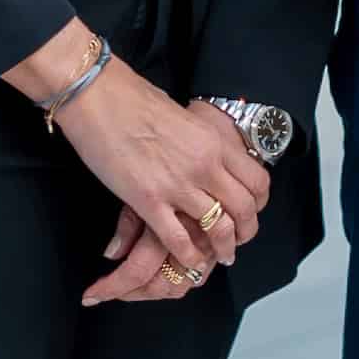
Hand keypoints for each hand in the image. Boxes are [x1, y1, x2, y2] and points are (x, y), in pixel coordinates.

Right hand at [53, 62, 269, 291]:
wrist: (99, 97)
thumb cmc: (136, 101)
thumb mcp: (185, 119)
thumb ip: (202, 143)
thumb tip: (208, 157)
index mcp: (216, 142)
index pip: (257, 181)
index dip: (259, 203)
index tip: (252, 213)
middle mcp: (205, 165)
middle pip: (244, 208)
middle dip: (245, 231)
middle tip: (239, 243)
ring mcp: (178, 184)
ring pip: (218, 228)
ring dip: (222, 248)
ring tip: (220, 256)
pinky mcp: (148, 200)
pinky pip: (178, 238)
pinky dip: (188, 255)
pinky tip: (189, 261)